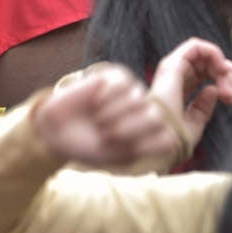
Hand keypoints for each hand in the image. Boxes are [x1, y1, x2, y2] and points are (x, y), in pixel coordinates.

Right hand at [31, 64, 184, 167]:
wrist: (57, 131)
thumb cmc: (90, 147)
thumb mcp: (120, 156)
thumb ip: (148, 148)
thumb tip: (174, 139)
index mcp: (150, 133)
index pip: (167, 137)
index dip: (144, 145)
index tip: (121, 149)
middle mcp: (145, 111)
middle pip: (156, 117)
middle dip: (128, 129)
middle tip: (105, 134)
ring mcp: (132, 92)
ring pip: (138, 99)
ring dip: (114, 114)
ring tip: (98, 120)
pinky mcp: (116, 77)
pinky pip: (121, 84)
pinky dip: (106, 97)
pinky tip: (94, 102)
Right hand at [147, 38, 231, 150]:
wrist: (162, 141)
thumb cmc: (175, 139)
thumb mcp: (195, 124)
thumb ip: (203, 108)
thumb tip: (212, 90)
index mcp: (178, 90)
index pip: (202, 74)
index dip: (222, 77)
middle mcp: (174, 77)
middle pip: (206, 63)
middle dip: (226, 72)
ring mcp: (172, 69)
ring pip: (203, 53)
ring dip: (222, 66)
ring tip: (227, 89)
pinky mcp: (172, 64)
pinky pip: (195, 46)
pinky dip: (213, 53)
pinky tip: (222, 70)